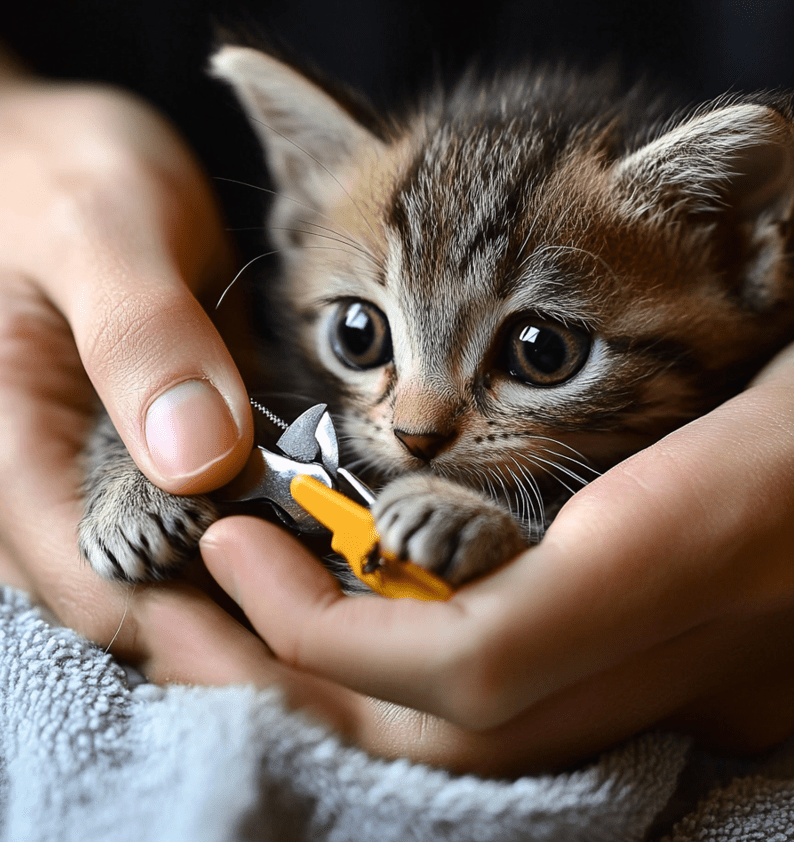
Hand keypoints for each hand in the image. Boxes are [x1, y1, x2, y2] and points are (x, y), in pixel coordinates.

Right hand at [0, 64, 464, 757]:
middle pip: (151, 607)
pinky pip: (220, 534)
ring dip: (270, 619)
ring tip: (369, 644)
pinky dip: (279, 560)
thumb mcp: (100, 227)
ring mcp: (124, 479)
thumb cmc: (64, 180)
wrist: (74, 169)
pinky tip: (345, 569)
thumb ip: (139, 336)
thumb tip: (196, 463)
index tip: (297, 672)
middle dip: (248, 653)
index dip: (195, 638)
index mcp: (20, 451)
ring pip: (188, 583)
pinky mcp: (171, 461)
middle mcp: (69, 486)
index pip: (101, 582)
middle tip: (361, 680)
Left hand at [200, 310, 793, 773]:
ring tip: (251, 611)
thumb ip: (589, 444)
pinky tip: (367, 611)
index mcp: (702, 568)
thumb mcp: (737, 357)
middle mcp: (695, 664)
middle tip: (196, 604)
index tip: (237, 551)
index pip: (476, 666)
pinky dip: (424, 673)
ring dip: (348, 687)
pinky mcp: (700, 685)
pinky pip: (530, 708)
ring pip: (483, 738)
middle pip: (455, 734)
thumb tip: (415, 512)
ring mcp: (702, 692)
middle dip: (304, 684)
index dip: (334, 633)